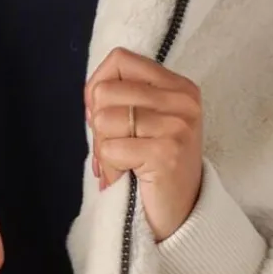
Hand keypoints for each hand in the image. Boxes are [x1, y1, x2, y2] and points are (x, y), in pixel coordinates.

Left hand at [84, 47, 203, 242]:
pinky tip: (131, 175)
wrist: (181, 213)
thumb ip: (122, 100)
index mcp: (177, 86)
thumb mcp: (145, 122)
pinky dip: (111, 168)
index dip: (98, 87)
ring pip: (104, 120)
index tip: (103, 116)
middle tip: (119, 148)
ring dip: (106, 150)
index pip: (119, 59)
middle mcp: (182, 100)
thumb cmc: (155, 167)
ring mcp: (177, 126)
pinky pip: (110, 150)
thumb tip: (91, 94)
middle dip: (100, 125)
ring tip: (127, 163)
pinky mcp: (166, 153)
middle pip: (105, 91)